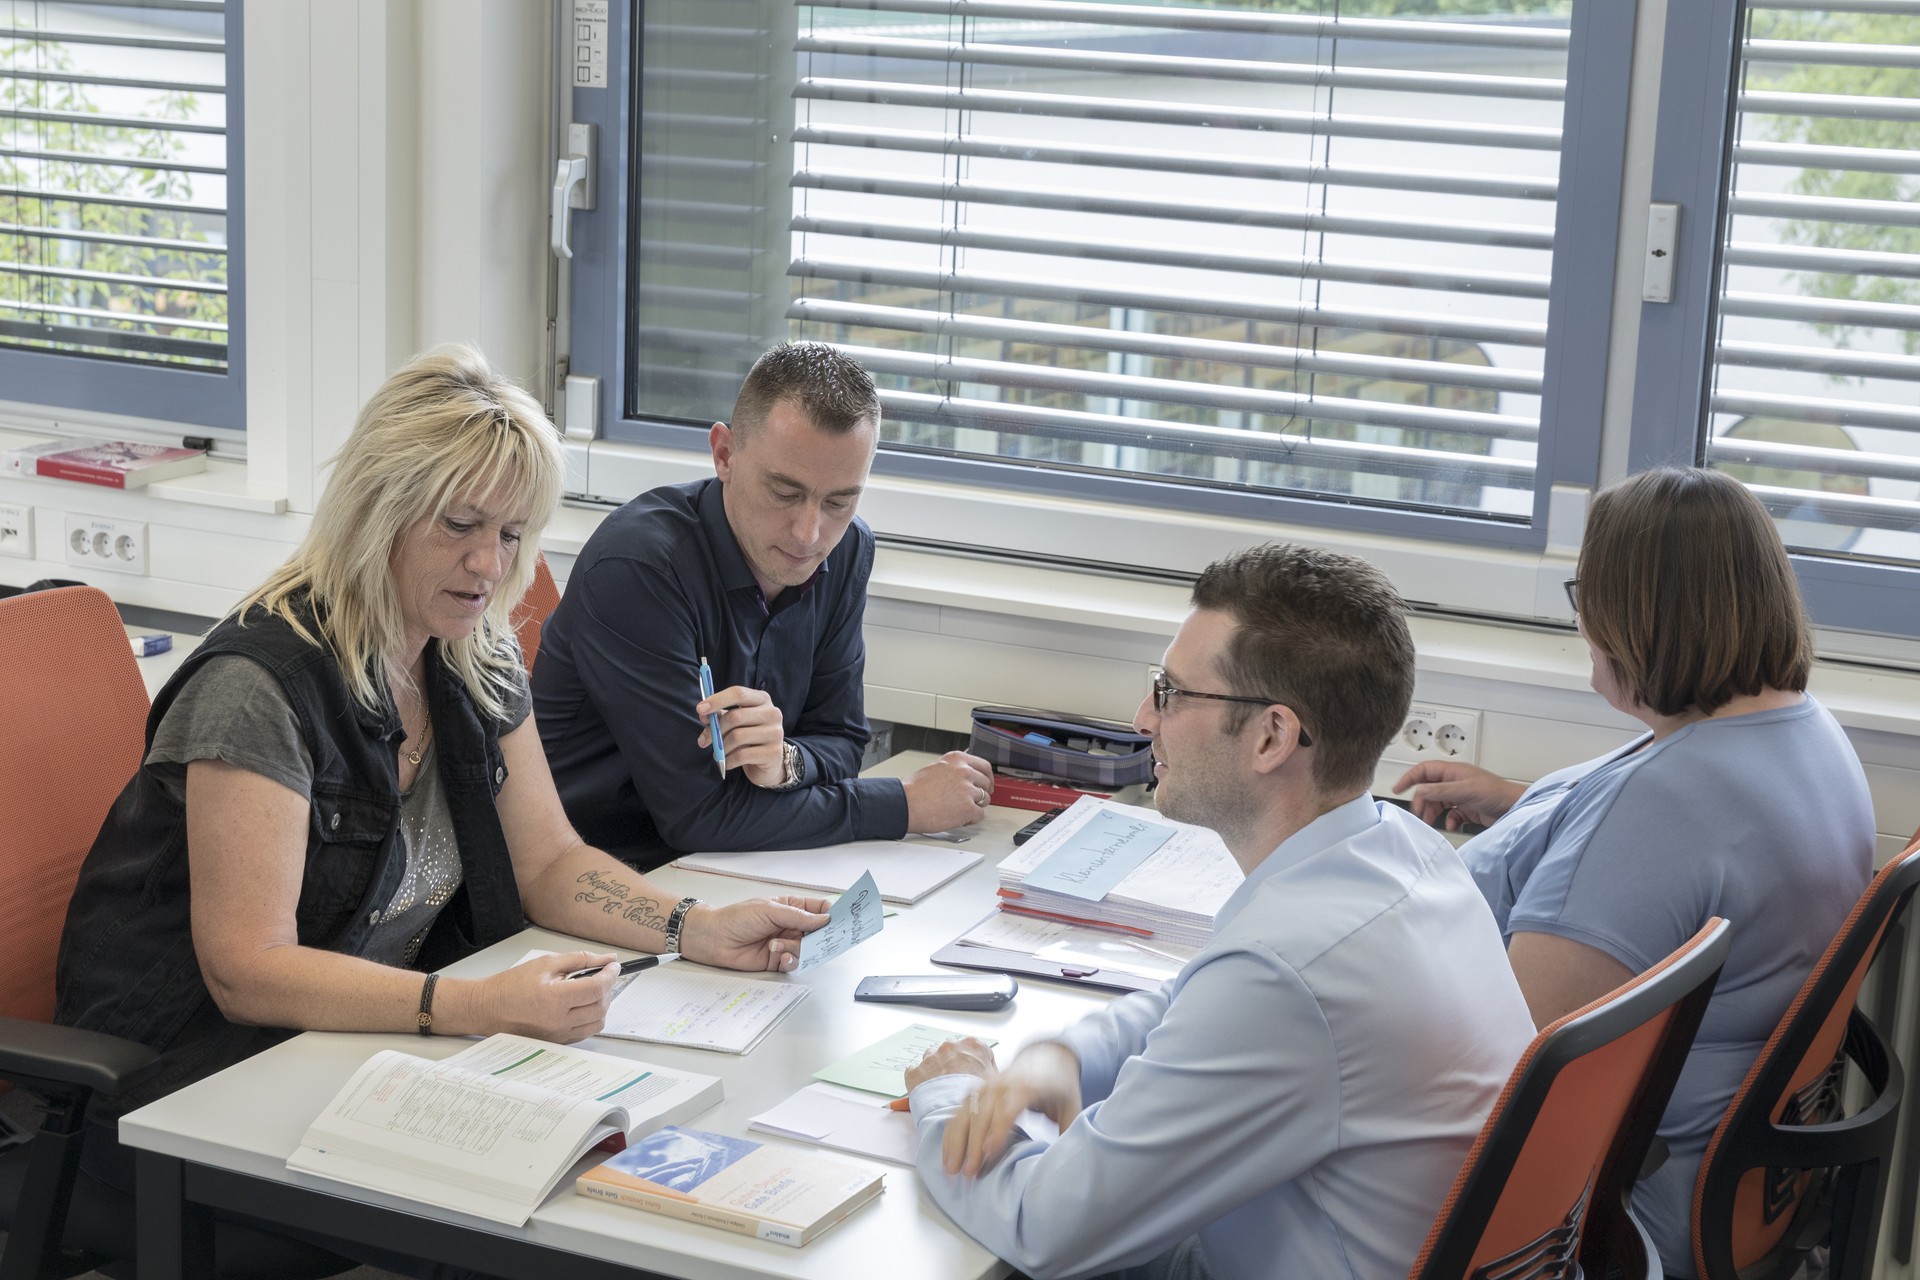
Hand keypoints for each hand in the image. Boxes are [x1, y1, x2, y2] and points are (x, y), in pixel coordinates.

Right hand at [467, 951, 619, 1041]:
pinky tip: (581, 1005)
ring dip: (601, 1005)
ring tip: (590, 991)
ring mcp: (558, 1035)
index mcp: (555, 999)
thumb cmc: (511, 985)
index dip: (610, 975)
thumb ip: (580, 959)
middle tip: (602, 975)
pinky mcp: (557, 1042)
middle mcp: (558, 1021)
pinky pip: (585, 1031)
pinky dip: (590, 1017)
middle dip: (608, 988)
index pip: (596, 988)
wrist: (488, 1008)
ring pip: (597, 1022)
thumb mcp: (546, 963)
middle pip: (601, 1006)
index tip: (613, 966)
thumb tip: (606, 959)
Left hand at [677, 896, 829, 972]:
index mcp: (792, 907)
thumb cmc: (736, 918)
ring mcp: (787, 943)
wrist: (713, 939)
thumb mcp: (769, 910)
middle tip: (823, 940)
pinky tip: (777, 955)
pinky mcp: (779, 960)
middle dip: (822, 936)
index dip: (833, 914)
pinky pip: (795, 963)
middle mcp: (792, 925)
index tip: (843, 920)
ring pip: (808, 950)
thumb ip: (798, 916)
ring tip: (778, 945)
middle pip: (820, 932)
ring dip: (796, 949)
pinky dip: (789, 960)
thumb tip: (824, 919)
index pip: (821, 909)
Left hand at [696, 685, 788, 787]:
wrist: (769, 761)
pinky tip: (726, 762)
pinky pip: (742, 755)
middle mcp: (772, 713)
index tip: (699, 709)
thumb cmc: (748, 736)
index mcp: (762, 699)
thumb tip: (703, 714)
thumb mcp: (734, 722)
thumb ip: (719, 715)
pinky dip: (728, 760)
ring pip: (737, 737)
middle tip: (703, 741)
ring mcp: (776, 732)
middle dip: (714, 730)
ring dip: (721, 747)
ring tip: (718, 753)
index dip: (717, 700)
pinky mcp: (774, 752)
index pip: (738, 693)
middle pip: (735, 716)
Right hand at [902, 751, 995, 832]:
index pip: (984, 766)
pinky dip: (970, 819)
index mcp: (957, 759)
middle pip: (986, 783)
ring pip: (985, 800)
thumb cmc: (913, 789)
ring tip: (959, 810)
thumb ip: (954, 770)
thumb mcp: (936, 768)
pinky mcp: (968, 808)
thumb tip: (965, 777)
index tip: (986, 784)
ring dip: (974, 806)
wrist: (905, 804)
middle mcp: (965, 771)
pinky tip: (958, 818)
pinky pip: (979, 815)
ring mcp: (968, 790)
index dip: (987, 778)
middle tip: (972, 800)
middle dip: (980, 793)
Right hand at [923, 1040, 1081, 1177]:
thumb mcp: (1072, 1106)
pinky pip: (959, 1111)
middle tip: (968, 1174)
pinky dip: (951, 1133)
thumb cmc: (1059, 1086)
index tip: (989, 1152)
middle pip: (983, 1114)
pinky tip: (947, 1154)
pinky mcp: (976, 1089)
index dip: (999, 1129)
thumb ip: (1070, 1132)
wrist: (1047, 1057)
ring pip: (965, 1112)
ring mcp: (986, 1084)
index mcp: (1029, 1085)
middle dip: (973, 1146)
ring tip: (951, 1170)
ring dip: (956, 1142)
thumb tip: (1067, 1162)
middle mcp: (1003, 1082)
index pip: (1010, 1107)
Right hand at [1393, 761, 1526, 830]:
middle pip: (1428, 789)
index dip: (1409, 778)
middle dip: (1422, 801)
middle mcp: (1455, 782)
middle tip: (1420, 813)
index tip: (1398, 788)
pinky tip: (1453, 824)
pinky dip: (1449, 820)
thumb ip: (1441, 790)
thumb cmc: (1498, 793)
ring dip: (1433, 813)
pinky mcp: (1468, 808)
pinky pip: (1450, 814)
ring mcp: (1461, 795)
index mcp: (1453, 771)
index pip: (1424, 770)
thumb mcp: (1466, 790)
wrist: (1516, 809)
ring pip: (1437, 803)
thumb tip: (1420, 790)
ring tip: (1432, 822)